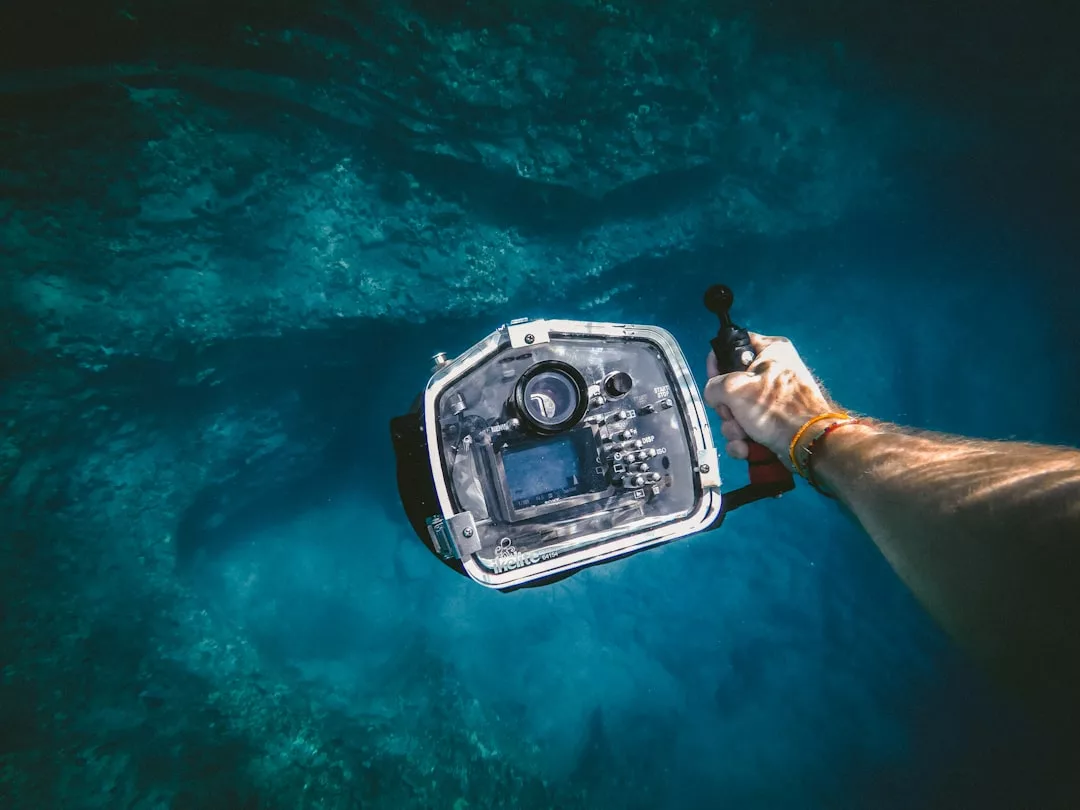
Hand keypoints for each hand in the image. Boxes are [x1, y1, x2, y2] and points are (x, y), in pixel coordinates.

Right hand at [704, 332, 835, 465]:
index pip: (733, 345)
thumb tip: (715, 395)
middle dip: (726, 408)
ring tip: (742, 435)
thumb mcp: (734, 388)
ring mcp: (773, 399)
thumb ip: (713, 385)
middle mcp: (773, 371)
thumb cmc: (774, 407)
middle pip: (731, 385)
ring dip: (733, 428)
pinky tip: (746, 447)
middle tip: (732, 414)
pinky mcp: (774, 422)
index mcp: (771, 350)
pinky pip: (747, 428)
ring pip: (737, 411)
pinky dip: (743, 440)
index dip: (718, 363)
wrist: (807, 443)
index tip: (714, 380)